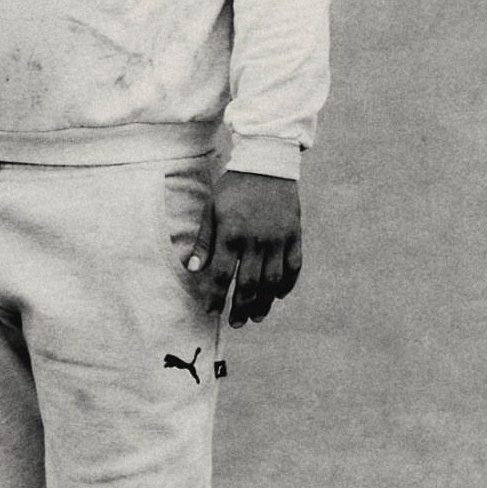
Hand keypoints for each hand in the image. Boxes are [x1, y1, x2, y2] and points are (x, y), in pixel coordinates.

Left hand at [185, 170, 301, 326]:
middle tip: (236, 323)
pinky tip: (278, 295)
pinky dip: (287, 284)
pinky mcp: (294, 235)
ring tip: (256, 317)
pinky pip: (293, 266)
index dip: (216, 297)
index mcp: (231, 234)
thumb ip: (204, 241)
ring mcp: (278, 239)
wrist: (267, 164)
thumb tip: (192, 269)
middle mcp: (255, 240)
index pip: (222, 275)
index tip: (211, 311)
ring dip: (264, 303)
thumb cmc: (233, 188)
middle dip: (241, 308)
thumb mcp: (212, 209)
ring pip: (272, 281)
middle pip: (249, 285)